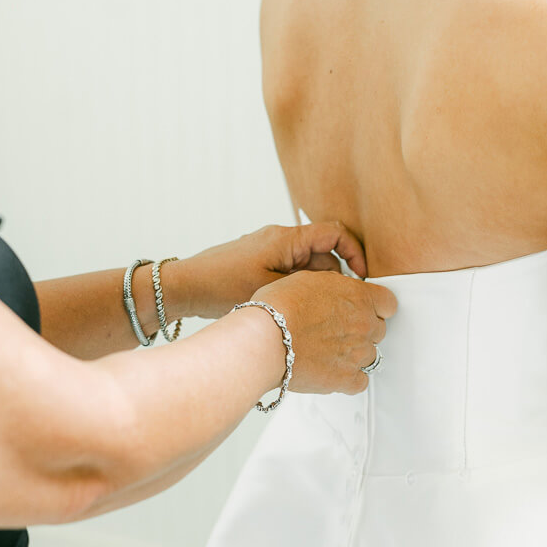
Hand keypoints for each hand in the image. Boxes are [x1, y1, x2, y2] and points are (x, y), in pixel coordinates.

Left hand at [170, 223, 367, 320]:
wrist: (184, 288)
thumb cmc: (219, 286)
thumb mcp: (270, 290)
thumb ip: (308, 286)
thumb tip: (339, 289)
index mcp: (286, 238)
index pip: (336, 234)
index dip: (355, 254)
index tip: (363, 277)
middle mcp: (280, 239)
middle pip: (324, 254)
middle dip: (335, 280)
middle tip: (337, 306)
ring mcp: (270, 251)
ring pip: (309, 267)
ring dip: (314, 288)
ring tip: (311, 312)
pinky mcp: (261, 263)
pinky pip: (291, 272)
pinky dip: (298, 289)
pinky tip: (293, 310)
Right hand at [251, 270, 396, 395]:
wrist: (266, 338)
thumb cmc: (280, 307)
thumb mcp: (311, 279)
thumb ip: (336, 286)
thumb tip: (341, 292)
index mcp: (360, 298)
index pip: (388, 303)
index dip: (376, 307)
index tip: (364, 310)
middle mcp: (364, 325)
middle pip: (379, 330)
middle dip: (361, 330)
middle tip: (336, 330)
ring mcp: (358, 354)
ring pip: (370, 356)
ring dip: (354, 354)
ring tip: (328, 351)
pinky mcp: (346, 379)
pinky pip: (360, 382)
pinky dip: (349, 379)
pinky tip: (333, 371)